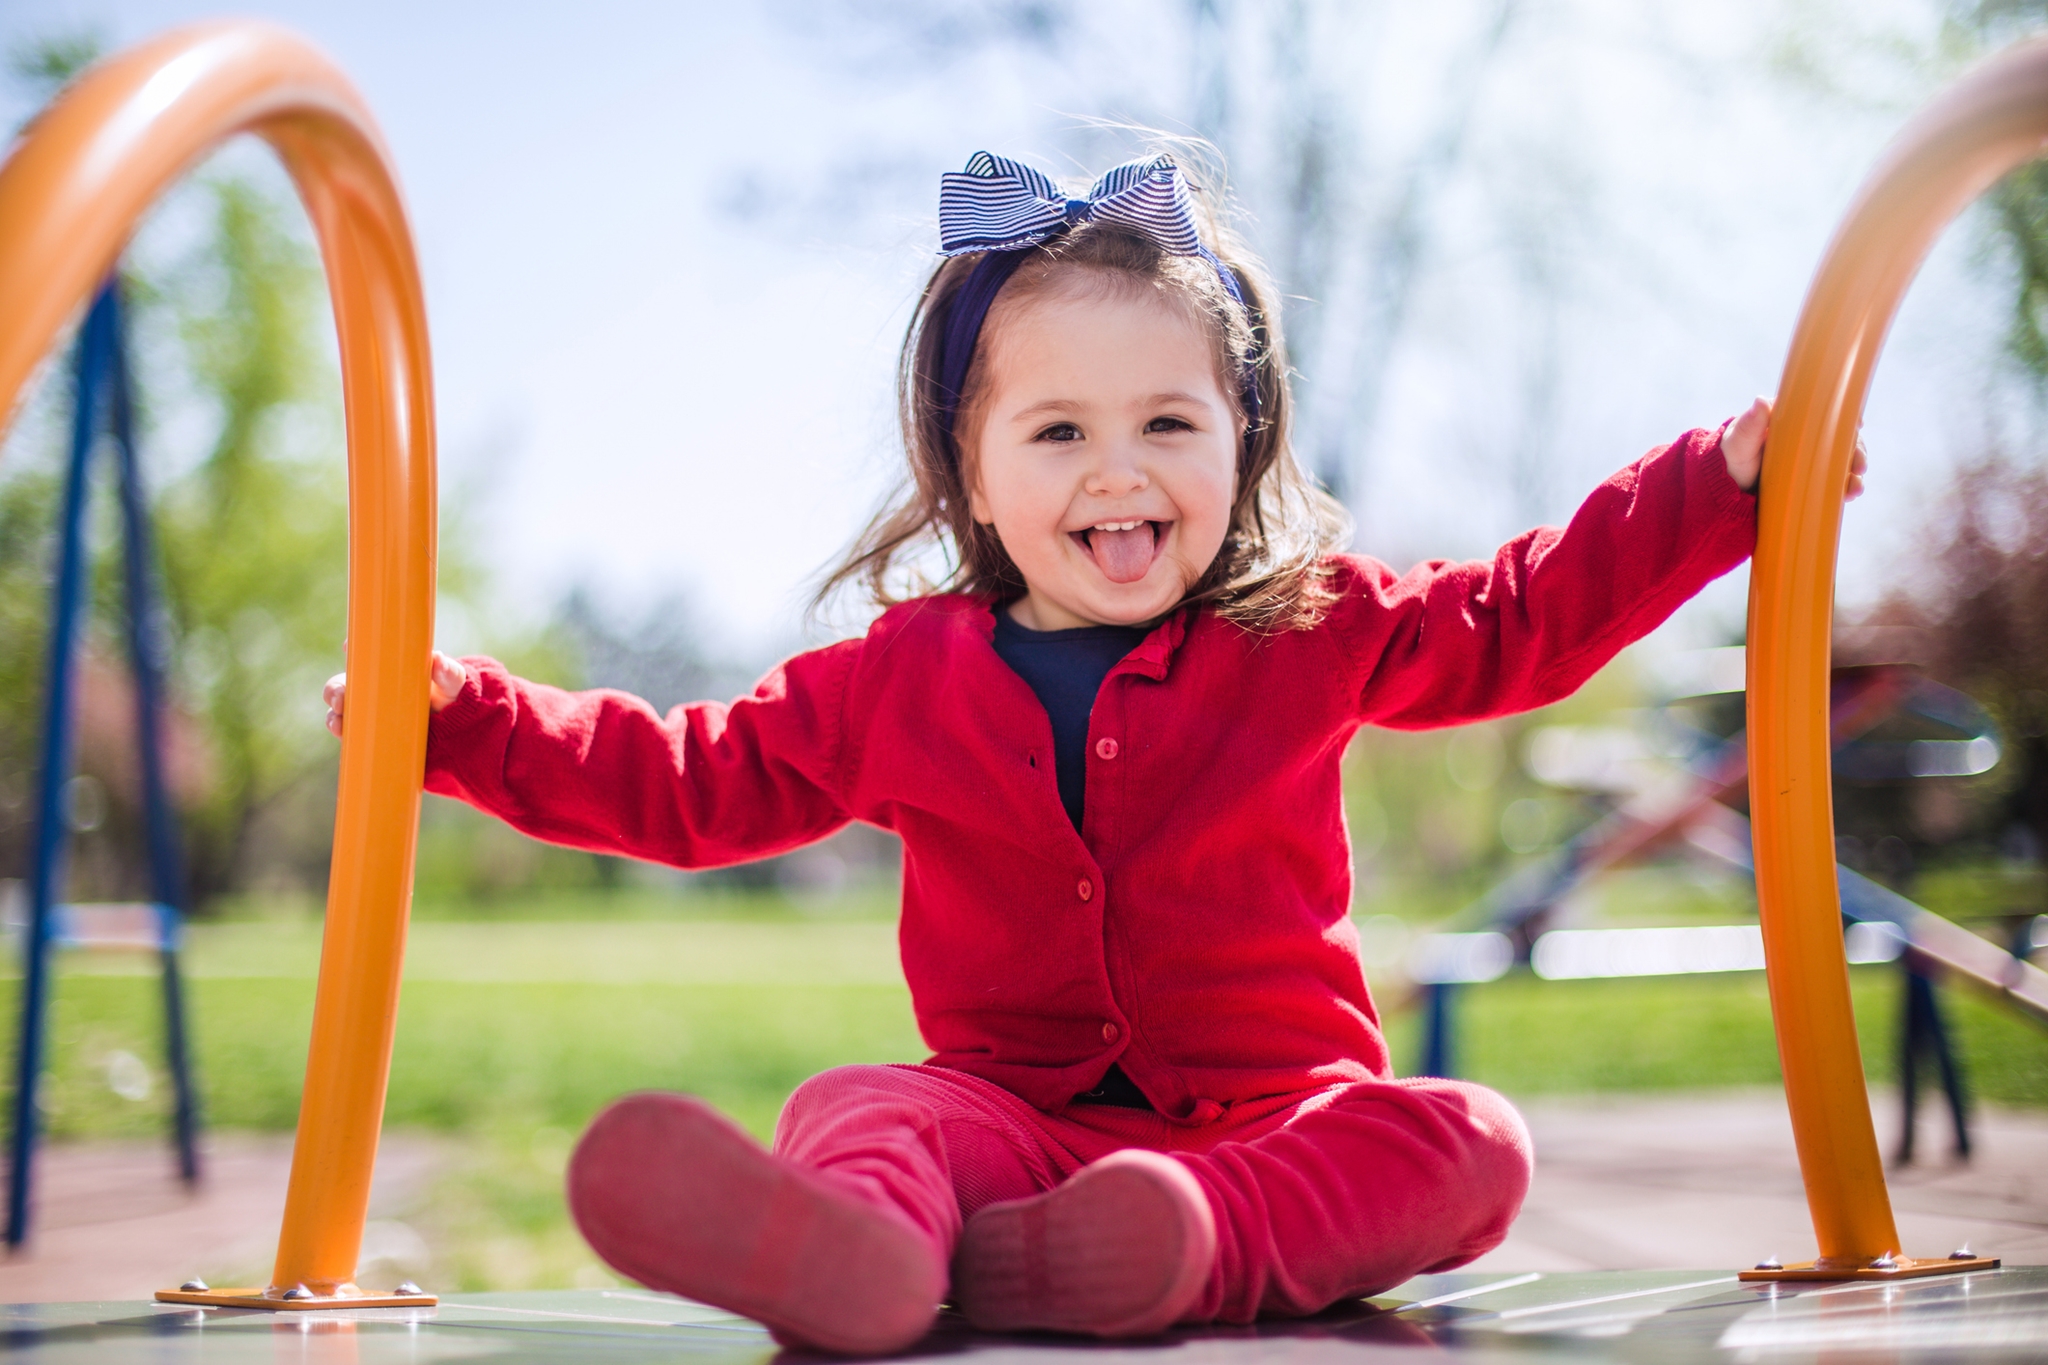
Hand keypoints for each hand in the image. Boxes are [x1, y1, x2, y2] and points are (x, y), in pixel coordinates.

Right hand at [324, 651, 467, 737]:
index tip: (347, 647)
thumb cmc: (450, 698)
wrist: (456, 731)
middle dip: (334, 690)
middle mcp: (371, 687)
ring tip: (339, 722)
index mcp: (387, 668)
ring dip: (333, 714)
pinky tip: (342, 734)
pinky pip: (347, 731)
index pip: (363, 654)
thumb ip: (448, 672)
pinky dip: (341, 732)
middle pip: (342, 683)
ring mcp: (367, 711)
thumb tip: (437, 659)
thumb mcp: (453, 684)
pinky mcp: (368, 732)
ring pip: (339, 709)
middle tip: (340, 698)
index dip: (352, 648)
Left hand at [1721, 396, 1866, 499]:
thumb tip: (1761, 400)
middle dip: (1854, 450)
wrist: (1724, 486)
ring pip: (1840, 459)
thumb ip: (1750, 424)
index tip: (1857, 425)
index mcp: (1791, 418)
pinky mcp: (1810, 477)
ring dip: (1853, 471)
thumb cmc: (1730, 457)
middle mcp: (1806, 435)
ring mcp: (1810, 457)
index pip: (1824, 412)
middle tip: (1858, 465)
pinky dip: (1844, 486)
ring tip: (1855, 487)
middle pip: (1839, 438)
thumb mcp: (1739, 442)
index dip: (1844, 416)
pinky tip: (1850, 494)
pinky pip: (1832, 478)